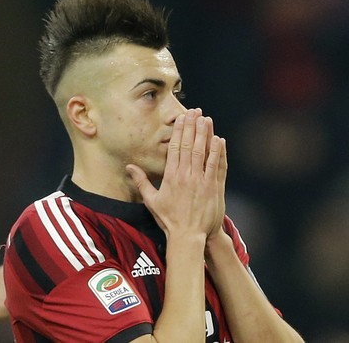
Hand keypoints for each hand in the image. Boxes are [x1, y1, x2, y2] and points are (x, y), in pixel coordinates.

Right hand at [126, 109, 226, 239]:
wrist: (188, 236)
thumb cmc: (169, 219)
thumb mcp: (151, 200)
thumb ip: (141, 181)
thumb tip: (129, 167)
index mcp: (171, 176)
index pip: (175, 148)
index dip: (179, 131)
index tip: (182, 118)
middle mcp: (187, 175)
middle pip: (190, 145)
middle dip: (193, 127)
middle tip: (196, 112)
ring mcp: (202, 181)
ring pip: (204, 152)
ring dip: (206, 134)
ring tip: (207, 120)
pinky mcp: (214, 188)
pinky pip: (217, 166)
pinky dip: (218, 152)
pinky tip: (219, 140)